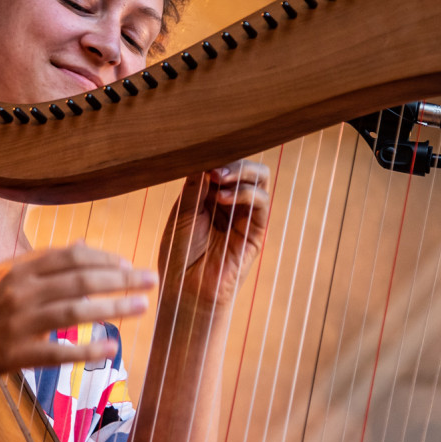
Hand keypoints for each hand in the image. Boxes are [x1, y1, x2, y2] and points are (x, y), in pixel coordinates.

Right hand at [0, 242, 154, 397]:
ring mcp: (18, 323)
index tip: (129, 265)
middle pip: (80, 281)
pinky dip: (87, 348)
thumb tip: (82, 245)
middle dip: (121, 280)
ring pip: (75, 312)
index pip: (72, 257)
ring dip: (114, 309)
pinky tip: (112, 347)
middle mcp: (20, 292)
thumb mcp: (1, 275)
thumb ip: (41, 261)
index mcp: (18, 268)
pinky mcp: (15, 355)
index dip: (105, 259)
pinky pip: (59, 351)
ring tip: (142, 307)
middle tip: (152, 280)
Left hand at [158, 160, 271, 308]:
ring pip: (259, 178)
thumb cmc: (179, 255)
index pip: (222, 164)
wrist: (186, 290)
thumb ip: (195, 187)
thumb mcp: (182, 215)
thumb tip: (205, 157)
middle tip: (213, 166)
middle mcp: (231, 202)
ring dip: (240, 171)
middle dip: (232, 160)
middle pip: (245, 166)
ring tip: (217, 178)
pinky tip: (223, 198)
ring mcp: (245, 215)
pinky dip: (245, 193)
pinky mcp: (256, 231)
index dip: (215, 156)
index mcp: (210, 196)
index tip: (199, 152)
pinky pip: (261, 202)